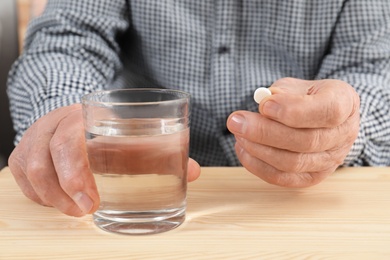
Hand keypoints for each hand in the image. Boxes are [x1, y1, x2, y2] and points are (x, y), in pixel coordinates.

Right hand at [8, 104, 200, 216]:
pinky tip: (59, 202)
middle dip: (64, 192)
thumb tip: (195, 171)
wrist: (76, 111)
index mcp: (81, 114)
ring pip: (30, 171)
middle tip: (87, 211)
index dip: (77, 173)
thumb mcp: (133, 133)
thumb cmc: (110, 127)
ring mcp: (34, 137)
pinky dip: (40, 195)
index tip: (95, 202)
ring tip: (76, 212)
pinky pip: (23, 177)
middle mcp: (53, 123)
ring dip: (51, 198)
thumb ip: (162, 151)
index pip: (70, 141)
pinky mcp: (23, 152)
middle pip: (44, 159)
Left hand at [227, 78, 359, 186]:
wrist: (317, 116)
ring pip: (292, 163)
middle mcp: (343, 135)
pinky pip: (282, 178)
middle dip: (264, 132)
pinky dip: (258, 165)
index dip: (294, 111)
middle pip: (306, 141)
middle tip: (236, 121)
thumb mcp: (296, 86)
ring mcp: (330, 160)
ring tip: (238, 133)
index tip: (264, 105)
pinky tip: (242, 148)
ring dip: (258, 149)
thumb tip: (262, 103)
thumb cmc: (305, 98)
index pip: (328, 112)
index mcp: (344, 103)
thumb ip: (281, 93)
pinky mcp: (312, 177)